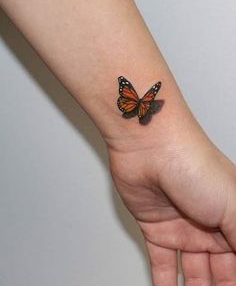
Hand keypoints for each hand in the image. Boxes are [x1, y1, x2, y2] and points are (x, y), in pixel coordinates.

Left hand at [107, 119, 235, 285]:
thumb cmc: (193, 164)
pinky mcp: (156, 228)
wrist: (150, 146)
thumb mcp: (233, 207)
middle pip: (220, 270)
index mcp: (233, 217)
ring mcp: (182, 227)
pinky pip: (162, 264)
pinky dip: (165, 284)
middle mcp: (209, 223)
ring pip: (193, 272)